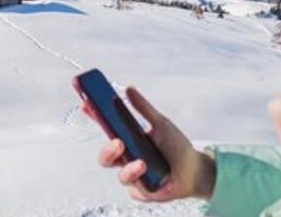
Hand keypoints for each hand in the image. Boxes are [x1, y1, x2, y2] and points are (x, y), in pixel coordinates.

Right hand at [81, 86, 215, 202]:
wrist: (195, 170)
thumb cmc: (177, 147)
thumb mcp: (160, 123)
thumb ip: (144, 108)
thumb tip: (128, 88)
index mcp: (128, 139)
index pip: (106, 129)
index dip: (93, 117)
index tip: (85, 103)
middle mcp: (128, 158)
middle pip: (105, 156)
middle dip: (107, 150)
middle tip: (118, 142)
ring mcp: (133, 175)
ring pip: (119, 174)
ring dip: (129, 169)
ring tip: (142, 163)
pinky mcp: (142, 191)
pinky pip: (135, 189)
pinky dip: (142, 181)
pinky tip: (150, 176)